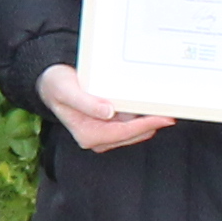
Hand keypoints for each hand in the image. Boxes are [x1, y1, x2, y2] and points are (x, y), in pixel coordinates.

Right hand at [35, 62, 172, 153]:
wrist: (51, 83)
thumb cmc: (57, 85)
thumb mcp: (67, 90)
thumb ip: (86, 102)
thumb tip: (107, 112)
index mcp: (87, 134)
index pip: (123, 132)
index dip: (145, 126)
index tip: (163, 119)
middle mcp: (95, 138)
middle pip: (132, 135)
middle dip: (151, 125)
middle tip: (170, 114)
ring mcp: (102, 133)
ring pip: (133, 132)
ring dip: (147, 122)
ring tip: (164, 110)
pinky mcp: (106, 127)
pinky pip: (129, 125)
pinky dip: (140, 118)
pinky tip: (149, 108)